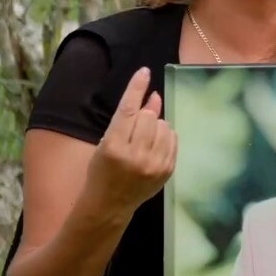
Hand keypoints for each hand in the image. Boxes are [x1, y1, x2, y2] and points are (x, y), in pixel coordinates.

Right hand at [83, 67, 176, 214]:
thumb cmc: (101, 171)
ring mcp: (154, 164)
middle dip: (146, 113)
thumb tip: (154, 97)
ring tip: (144, 137)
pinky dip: (166, 136)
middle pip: (149, 117)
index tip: (144, 71)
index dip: (136, 88)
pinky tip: (155, 143)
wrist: (109, 204)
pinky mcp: (167, 171)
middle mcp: (135, 155)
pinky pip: (173, 140)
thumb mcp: (105, 143)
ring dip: (156, 125)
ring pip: (164, 126)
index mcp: (113, 147)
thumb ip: (127, 121)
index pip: (128, 109)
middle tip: (139, 121)